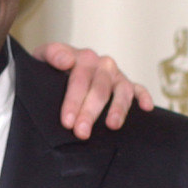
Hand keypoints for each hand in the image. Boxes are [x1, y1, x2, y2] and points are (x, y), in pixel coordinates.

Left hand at [34, 43, 154, 137]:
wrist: (56, 68)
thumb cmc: (50, 67)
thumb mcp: (42, 57)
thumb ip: (52, 54)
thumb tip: (66, 61)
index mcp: (83, 57)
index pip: (79, 80)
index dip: (73, 101)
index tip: (67, 121)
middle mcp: (102, 64)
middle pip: (99, 90)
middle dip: (90, 112)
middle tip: (82, 133)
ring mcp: (116, 75)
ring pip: (121, 91)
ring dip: (118, 108)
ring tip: (112, 126)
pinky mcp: (126, 84)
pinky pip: (139, 89)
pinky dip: (144, 97)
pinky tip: (146, 108)